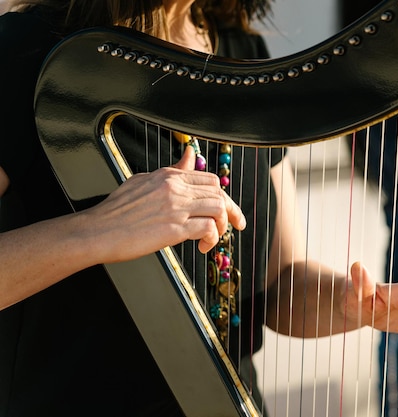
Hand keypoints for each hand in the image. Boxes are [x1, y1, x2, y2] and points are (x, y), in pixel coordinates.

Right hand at [82, 145, 245, 262]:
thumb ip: (171, 170)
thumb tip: (189, 156)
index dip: (222, 196)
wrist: (95, 232)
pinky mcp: (174, 228)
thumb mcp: (143, 181)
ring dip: (221, 226)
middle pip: (218, 193)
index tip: (227, 209)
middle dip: (230, 211)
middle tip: (232, 226)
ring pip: (218, 208)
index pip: (209, 179)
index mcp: (168, 176)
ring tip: (212, 238)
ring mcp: (175, 207)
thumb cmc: (115, 211)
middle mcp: (174, 188)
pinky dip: (211, 239)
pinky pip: (208, 229)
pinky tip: (202, 246)